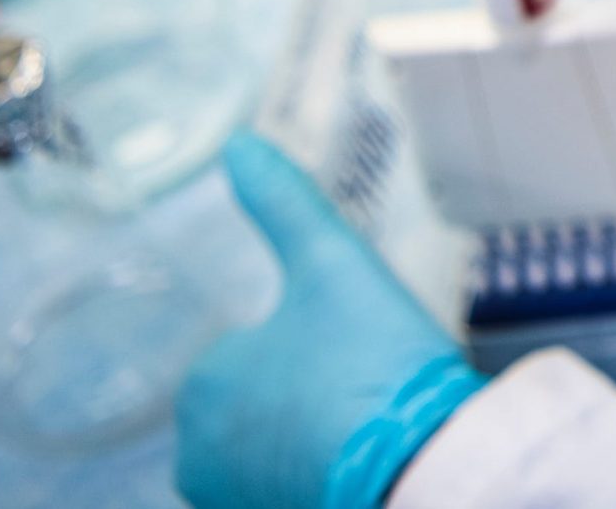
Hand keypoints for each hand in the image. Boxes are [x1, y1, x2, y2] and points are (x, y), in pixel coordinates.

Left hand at [176, 132, 486, 508]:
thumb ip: (284, 202)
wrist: (420, 467)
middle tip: (370, 389)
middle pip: (262, 405)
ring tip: (374, 428)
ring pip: (277, 449)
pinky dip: (324, 474)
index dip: (318, 345)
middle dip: (311, 398)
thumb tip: (238, 142)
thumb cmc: (373, 361)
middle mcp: (196, 456)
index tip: (363, 352)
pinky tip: (367, 462)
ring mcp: (233, 501)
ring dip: (317, 438)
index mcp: (202, 385)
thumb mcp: (335, 263)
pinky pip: (291, 484)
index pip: (256, 351)